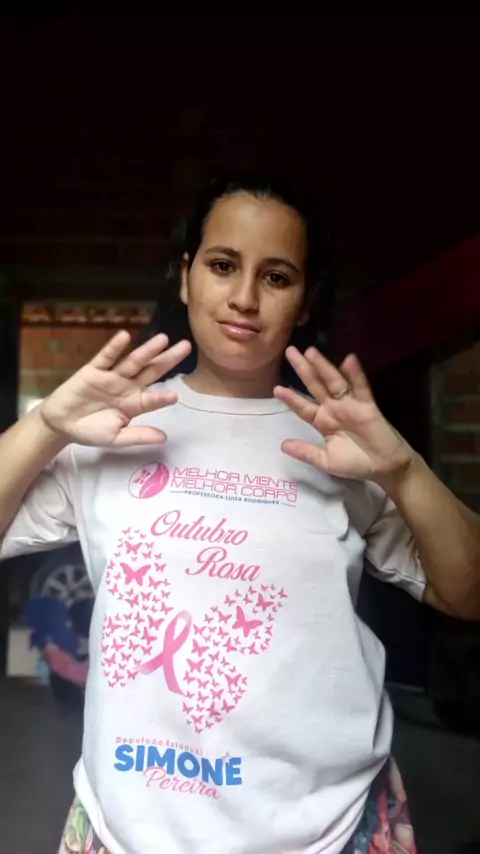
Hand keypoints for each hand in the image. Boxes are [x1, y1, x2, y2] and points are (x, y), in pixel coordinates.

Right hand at [39, 331, 190, 447]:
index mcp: (134, 403)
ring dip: (147, 350)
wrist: (61, 424)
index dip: (162, 396)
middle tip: (187, 347)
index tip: (175, 396)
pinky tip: (125, 336)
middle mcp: (127, 386)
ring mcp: (111, 376)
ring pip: (132, 362)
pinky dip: (114, 347)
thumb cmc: (91, 431)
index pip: (153, 398)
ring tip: (163, 339)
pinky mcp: (93, 370)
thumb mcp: (116, 439)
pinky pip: (105, 357)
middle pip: (151, 371)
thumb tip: (164, 438)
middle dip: (168, 360)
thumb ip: (138, 436)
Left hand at [274, 347, 414, 484]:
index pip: (303, 406)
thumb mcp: (326, 461)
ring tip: (310, 351)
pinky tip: (348, 360)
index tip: (276, 388)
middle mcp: (333, 409)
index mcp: (322, 421)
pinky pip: (360, 387)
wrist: (385, 468)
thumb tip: (282, 445)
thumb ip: (306, 452)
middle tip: (289, 351)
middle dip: (303, 369)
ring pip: (334, 382)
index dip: (291, 398)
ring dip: (323, 366)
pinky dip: (355, 374)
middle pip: (315, 385)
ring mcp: (350, 405)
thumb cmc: (356, 464)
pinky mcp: (367, 405)